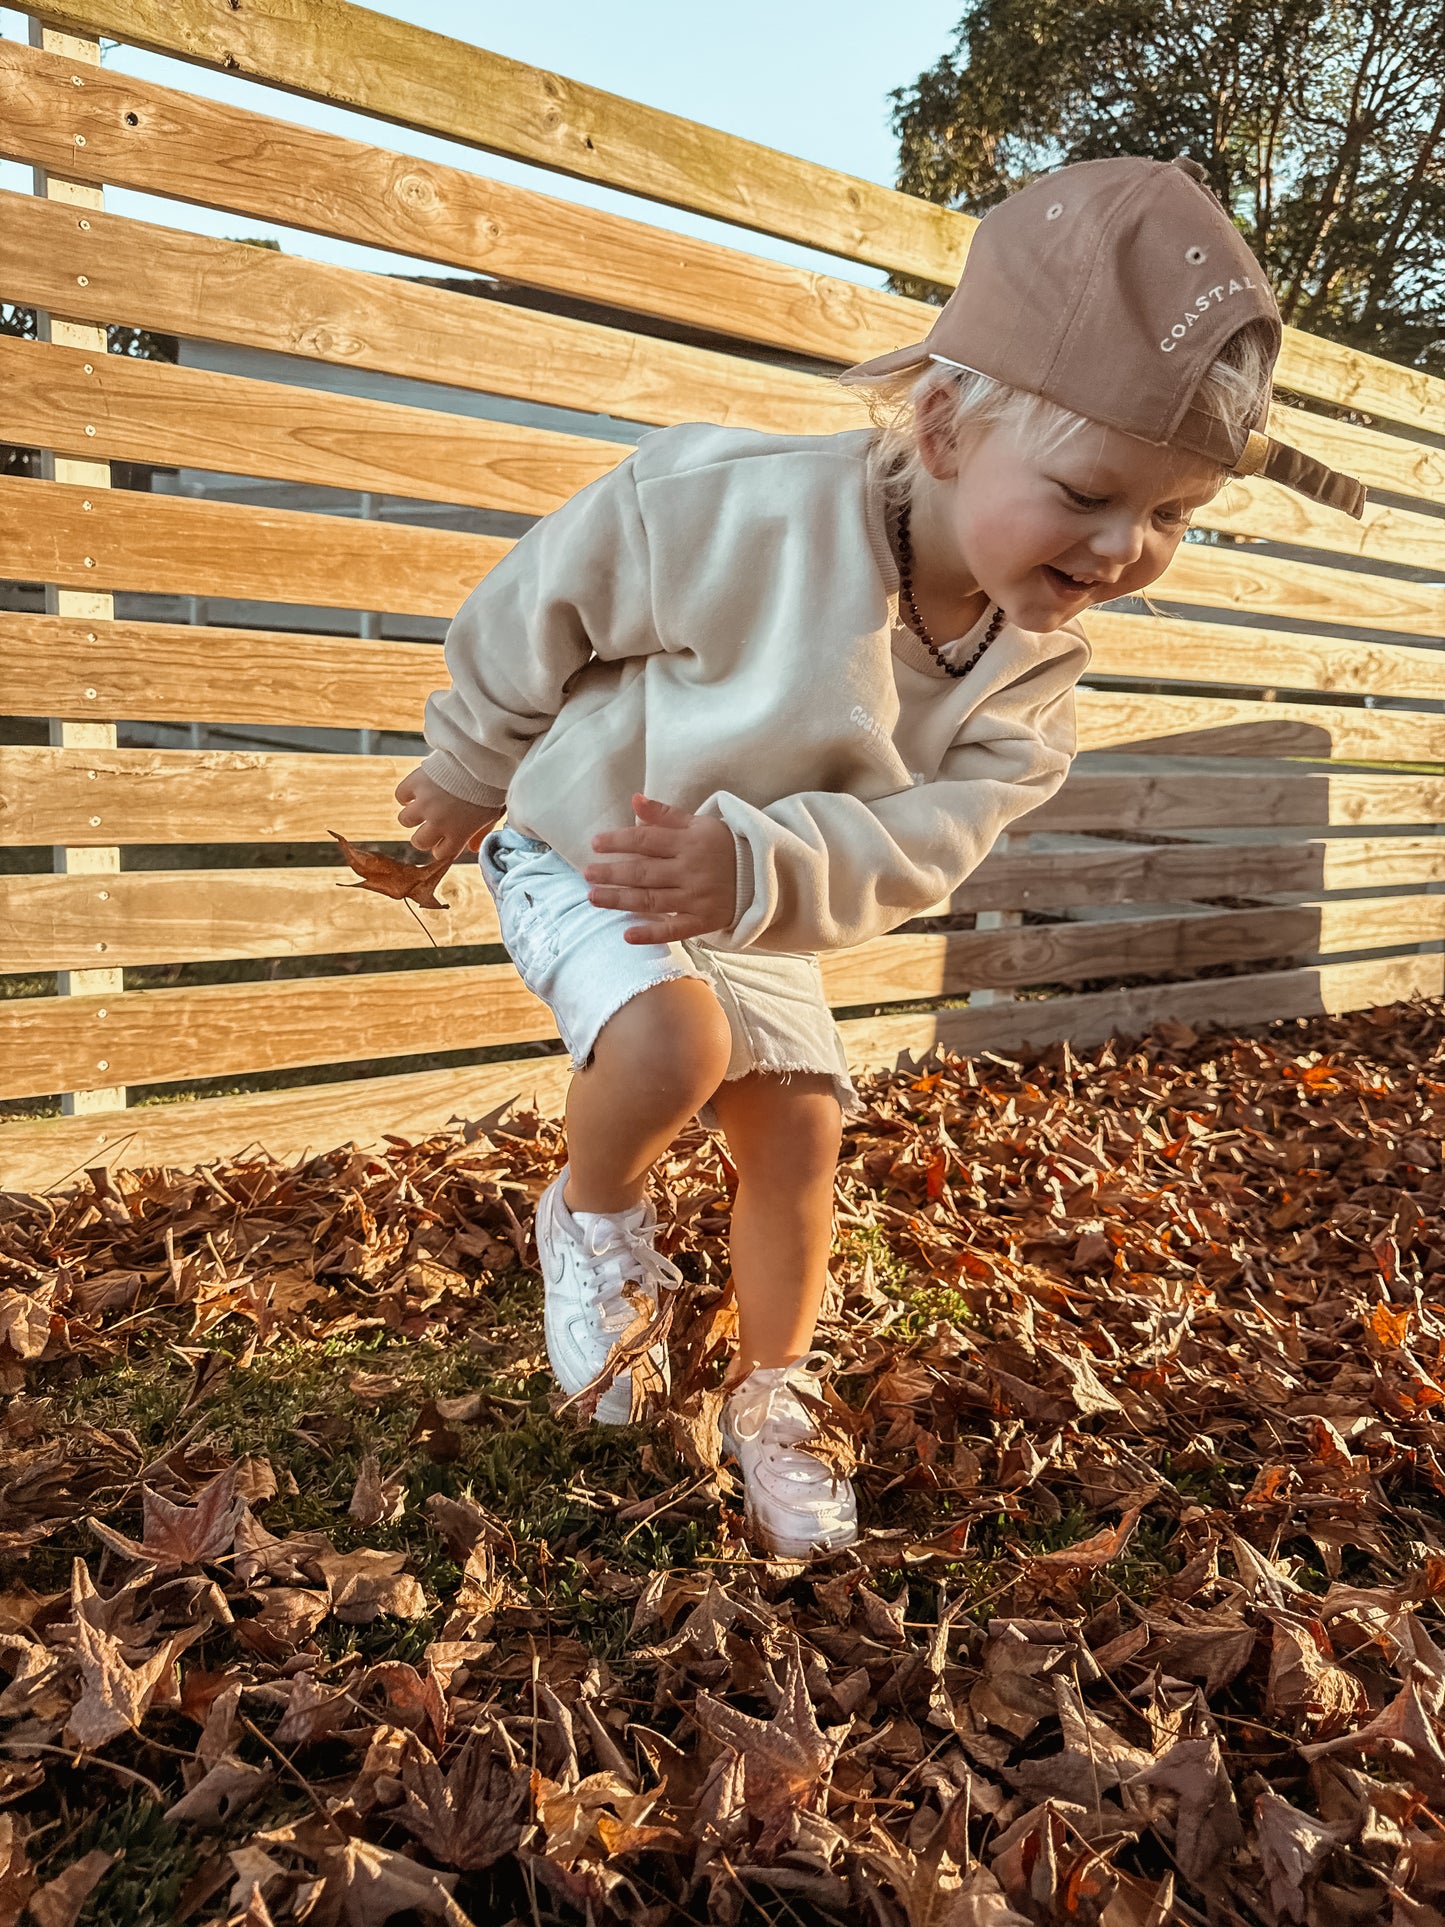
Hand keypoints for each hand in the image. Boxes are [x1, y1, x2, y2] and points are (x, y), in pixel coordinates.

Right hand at [394, 768, 501, 863]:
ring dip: (412, 815)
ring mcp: (424, 804)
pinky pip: (401, 795)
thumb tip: (471, 848)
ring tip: (421, 806)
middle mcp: (438, 823)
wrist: (481, 760)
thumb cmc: (490, 789)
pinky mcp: (415, 784)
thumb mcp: (492, 815)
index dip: (441, 847)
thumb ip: (481, 834)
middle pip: (419, 842)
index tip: (444, 839)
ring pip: (405, 821)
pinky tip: (415, 791)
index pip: (440, 853)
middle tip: (430, 825)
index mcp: (458, 834)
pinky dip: (406, 794)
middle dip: (424, 836)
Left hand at [585, 794, 736, 942]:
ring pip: (651, 900)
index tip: (596, 844)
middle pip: (643, 873)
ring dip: (619, 900)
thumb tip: (634, 800)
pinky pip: (674, 929)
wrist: (762, 875)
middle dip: (612, 873)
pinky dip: (651, 934)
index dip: (618, 842)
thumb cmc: (724, 846)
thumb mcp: (699, 823)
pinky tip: (627, 935)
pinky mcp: (703, 920)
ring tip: (594, 897)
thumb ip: (665, 815)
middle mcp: (691, 870)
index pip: (646, 841)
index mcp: (689, 842)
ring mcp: (697, 897)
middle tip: (587, 874)